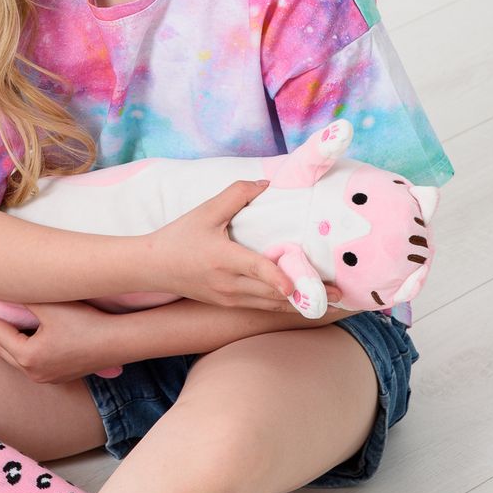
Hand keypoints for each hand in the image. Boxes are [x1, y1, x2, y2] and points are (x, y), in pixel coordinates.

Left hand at [0, 300, 117, 383]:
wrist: (120, 340)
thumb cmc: (86, 321)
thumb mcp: (50, 306)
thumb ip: (24, 300)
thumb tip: (4, 293)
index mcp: (27, 357)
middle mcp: (34, 373)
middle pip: (2, 348)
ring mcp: (47, 378)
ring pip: (15, 357)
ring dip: (6, 341)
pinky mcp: (60, 377)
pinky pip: (31, 363)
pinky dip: (22, 349)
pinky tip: (24, 337)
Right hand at [150, 180, 340, 310]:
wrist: (152, 267)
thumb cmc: (179, 237)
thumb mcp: (205, 211)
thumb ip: (236, 194)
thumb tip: (267, 185)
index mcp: (223, 259)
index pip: (256, 270)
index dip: (277, 279)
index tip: (296, 286)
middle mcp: (228, 284)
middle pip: (273, 294)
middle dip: (307, 295)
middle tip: (340, 293)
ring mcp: (228, 298)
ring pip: (270, 306)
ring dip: (301, 305)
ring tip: (332, 302)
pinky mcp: (228, 304)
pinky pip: (261, 308)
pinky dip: (284, 306)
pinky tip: (304, 303)